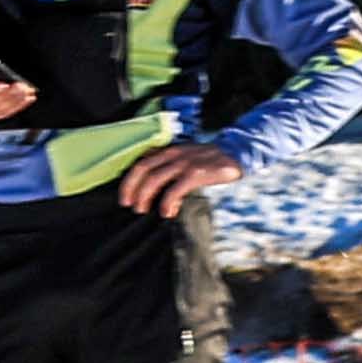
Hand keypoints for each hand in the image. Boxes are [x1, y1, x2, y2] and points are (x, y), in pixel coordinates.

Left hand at [125, 141, 242, 225]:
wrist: (237, 153)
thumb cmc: (209, 161)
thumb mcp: (186, 159)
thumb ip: (170, 170)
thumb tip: (156, 194)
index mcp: (169, 151)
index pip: (141, 163)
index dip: (129, 181)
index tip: (124, 198)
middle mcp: (174, 154)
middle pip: (143, 169)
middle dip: (132, 188)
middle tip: (130, 205)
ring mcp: (185, 162)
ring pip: (155, 178)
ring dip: (145, 195)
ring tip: (143, 209)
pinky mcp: (197, 173)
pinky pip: (176, 188)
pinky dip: (167, 201)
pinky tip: (167, 212)